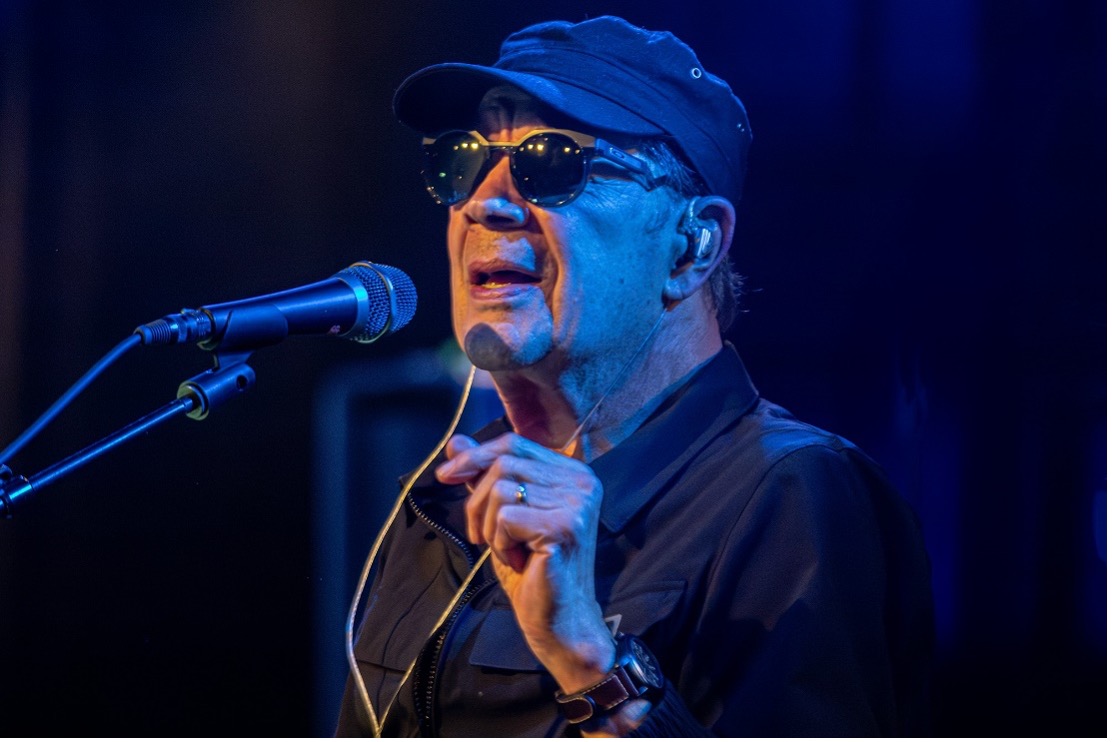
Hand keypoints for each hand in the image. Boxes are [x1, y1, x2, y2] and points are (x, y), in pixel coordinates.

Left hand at [434, 432, 615, 691]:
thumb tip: (455, 441)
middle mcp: (581, 482)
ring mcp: (576, 503)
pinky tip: (517, 560)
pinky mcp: (563, 527)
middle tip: (480, 536)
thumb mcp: (500, 515)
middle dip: (477, 500)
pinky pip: (506, 517)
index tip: (446, 475)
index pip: (515, 443)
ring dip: (489, 525)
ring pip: (501, 489)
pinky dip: (499, 542)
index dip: (475, 454)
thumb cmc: (531, 569)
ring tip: (506, 549)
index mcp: (573, 473)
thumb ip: (484, 475)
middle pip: (504, 463)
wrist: (557, 619)